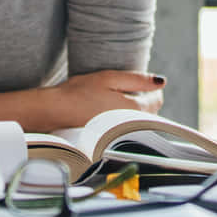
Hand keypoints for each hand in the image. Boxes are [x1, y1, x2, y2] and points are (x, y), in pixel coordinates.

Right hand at [44, 69, 165, 129]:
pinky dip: (122, 119)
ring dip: (133, 110)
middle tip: (126, 88)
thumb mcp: (110, 78)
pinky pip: (125, 127)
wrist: (55, 111)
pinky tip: (107, 111)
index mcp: (133, 108)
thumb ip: (137, 80)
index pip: (157, 100)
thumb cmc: (80, 92)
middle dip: (143, 100)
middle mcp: (130, 125)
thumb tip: (161, 82)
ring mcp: (120, 133)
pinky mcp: (109, 138)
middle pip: (149, 112)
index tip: (140, 83)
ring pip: (137, 120)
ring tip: (115, 99)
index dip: (151, 89)